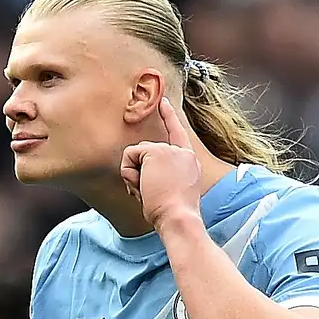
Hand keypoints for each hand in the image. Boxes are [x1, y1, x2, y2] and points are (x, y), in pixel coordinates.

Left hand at [120, 98, 203, 230]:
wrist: (178, 217)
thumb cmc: (173, 214)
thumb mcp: (172, 193)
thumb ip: (162, 178)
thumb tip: (139, 174)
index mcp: (189, 163)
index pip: (177, 135)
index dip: (169, 117)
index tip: (163, 102)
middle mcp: (182, 153)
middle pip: (146, 153)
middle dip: (139, 175)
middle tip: (151, 194)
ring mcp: (170, 150)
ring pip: (135, 156)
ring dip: (134, 177)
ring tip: (149, 191)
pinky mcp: (156, 151)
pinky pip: (129, 157)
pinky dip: (129, 173)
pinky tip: (143, 185)